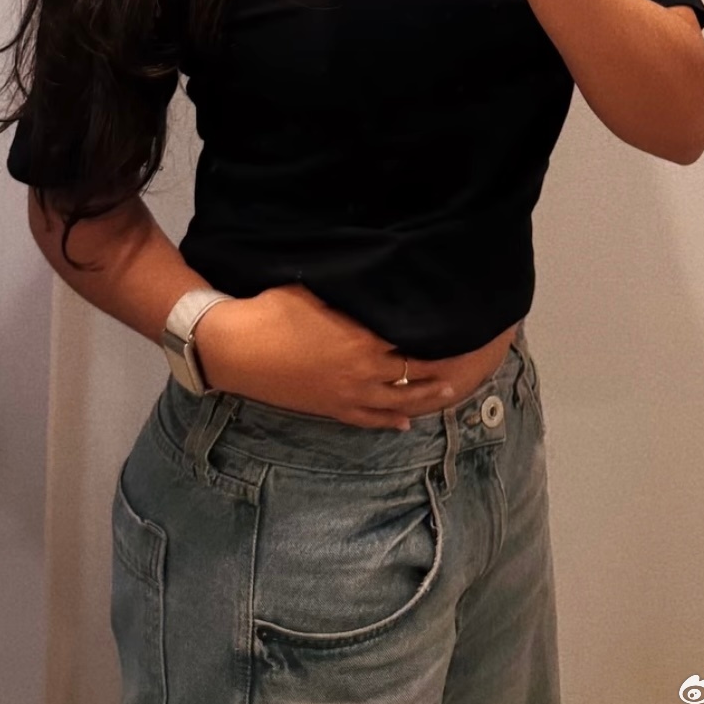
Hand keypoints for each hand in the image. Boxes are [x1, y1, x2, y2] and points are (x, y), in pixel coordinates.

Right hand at [193, 285, 484, 429]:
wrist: (239, 348)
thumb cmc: (275, 309)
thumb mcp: (316, 290)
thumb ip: (351, 292)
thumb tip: (374, 282)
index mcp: (362, 337)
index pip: (410, 337)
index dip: (434, 333)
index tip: (454, 326)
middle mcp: (363, 370)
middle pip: (413, 372)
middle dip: (440, 367)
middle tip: (464, 360)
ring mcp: (348, 395)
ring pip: (399, 401)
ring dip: (426, 397)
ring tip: (449, 391)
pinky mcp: (332, 410)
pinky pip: (370, 420)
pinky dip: (391, 421)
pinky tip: (405, 422)